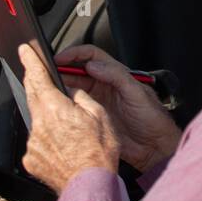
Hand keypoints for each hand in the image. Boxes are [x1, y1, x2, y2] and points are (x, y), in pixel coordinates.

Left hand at [19, 43, 119, 193]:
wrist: (90, 188)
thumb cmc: (99, 154)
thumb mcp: (99, 115)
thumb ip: (81, 97)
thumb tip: (71, 90)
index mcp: (55, 109)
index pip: (38, 77)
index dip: (30, 61)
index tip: (24, 50)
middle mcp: (39, 125)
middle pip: (32, 95)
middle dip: (34, 82)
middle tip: (37, 73)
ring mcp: (34, 144)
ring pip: (36, 120)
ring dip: (46, 116)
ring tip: (66, 127)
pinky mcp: (32, 160)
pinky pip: (37, 141)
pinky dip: (46, 138)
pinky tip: (62, 145)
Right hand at [54, 45, 181, 173]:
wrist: (154, 147)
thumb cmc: (152, 118)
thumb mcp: (136, 92)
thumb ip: (116, 76)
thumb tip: (93, 65)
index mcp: (115, 74)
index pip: (91, 56)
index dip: (75, 54)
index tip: (61, 57)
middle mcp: (103, 86)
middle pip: (77, 71)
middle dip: (62, 69)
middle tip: (48, 73)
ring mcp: (96, 102)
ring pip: (73, 89)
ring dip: (61, 86)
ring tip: (49, 87)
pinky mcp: (92, 118)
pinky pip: (74, 108)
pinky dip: (64, 105)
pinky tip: (57, 106)